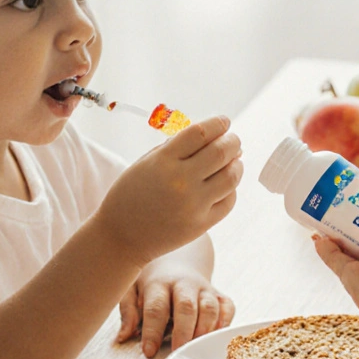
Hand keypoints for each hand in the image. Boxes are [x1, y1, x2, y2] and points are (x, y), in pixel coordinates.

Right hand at [96, 116, 241, 266]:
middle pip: (221, 151)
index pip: (200, 132)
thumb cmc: (131, 196)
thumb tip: (211, 136)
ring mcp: (193, 204)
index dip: (218, 123)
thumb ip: (175, 147)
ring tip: (234, 160)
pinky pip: (228, 201)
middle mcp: (181, 181)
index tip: (224, 122)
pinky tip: (225, 184)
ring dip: (237, 164)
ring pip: (231, 176)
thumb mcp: (145, 163)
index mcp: (163, 161)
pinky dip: (231, 189)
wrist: (122, 237)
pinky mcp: (201, 224)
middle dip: (233, 141)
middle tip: (233, 140)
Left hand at [115, 259, 235, 357]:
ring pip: (210, 307)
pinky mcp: (219, 294)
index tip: (149, 351)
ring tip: (197, 348)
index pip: (156, 307)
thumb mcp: (131, 289)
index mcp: (158, 284)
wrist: (177, 260)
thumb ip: (128, 311)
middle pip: (186, 306)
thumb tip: (123, 336)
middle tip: (178, 352)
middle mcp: (183, 284)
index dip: (153, 330)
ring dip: (205, 329)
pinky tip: (217, 335)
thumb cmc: (152, 282)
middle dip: (183, 331)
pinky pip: (228, 307)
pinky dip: (225, 322)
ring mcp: (204, 288)